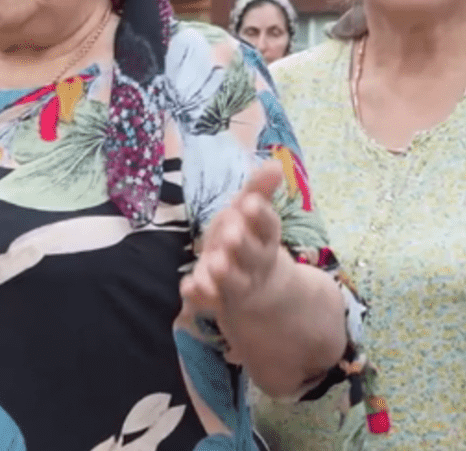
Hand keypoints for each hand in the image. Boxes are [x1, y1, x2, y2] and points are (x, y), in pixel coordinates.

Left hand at [181, 160, 291, 321]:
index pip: (269, 226)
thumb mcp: (251, 211)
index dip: (261, 215)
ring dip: (225, 274)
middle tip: (230, 235)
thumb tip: (276, 163)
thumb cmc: (250, 237)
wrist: (259, 286)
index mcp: (266, 238)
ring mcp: (239, 284)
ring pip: (235, 282)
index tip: (250, 203)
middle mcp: (257, 263)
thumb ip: (260, 189)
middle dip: (242, 245)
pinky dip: (199, 296)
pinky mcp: (219, 300)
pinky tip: (188, 286)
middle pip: (254, 256)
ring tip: (215, 264)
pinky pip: (210, 301)